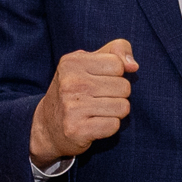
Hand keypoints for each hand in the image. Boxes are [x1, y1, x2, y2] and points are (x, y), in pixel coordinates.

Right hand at [29, 37, 138, 165]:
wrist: (48, 125)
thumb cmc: (76, 89)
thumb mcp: (90, 61)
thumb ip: (116, 51)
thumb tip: (133, 66)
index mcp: (72, 62)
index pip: (118, 65)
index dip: (115, 75)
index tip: (99, 80)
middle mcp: (70, 83)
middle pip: (124, 87)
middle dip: (118, 95)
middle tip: (98, 99)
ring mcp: (71, 107)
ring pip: (123, 107)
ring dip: (115, 112)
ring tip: (97, 112)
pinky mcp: (76, 130)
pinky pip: (114, 125)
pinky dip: (109, 127)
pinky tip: (94, 124)